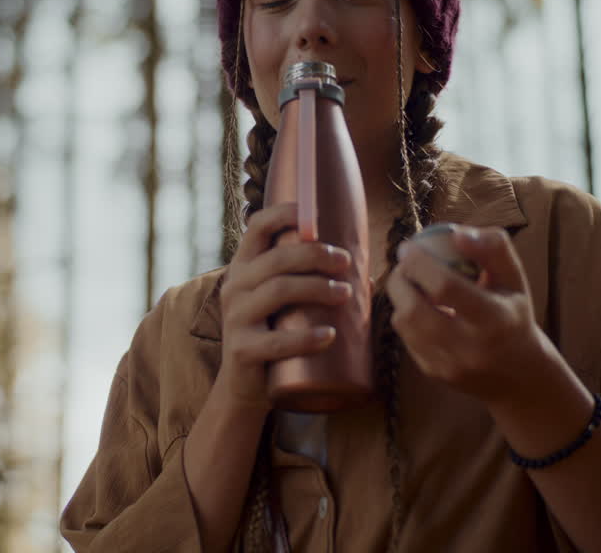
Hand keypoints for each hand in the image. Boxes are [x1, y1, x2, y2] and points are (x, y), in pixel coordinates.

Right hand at [216, 203, 354, 412]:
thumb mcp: (282, 305)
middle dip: (316, 254)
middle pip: (276, 258)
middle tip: (346, 262)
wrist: (244, 388)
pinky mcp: (242, 350)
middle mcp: (235, 287)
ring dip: (318, 288)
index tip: (316, 214)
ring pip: (278, 290)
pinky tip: (330, 336)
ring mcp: (235, 318)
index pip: (258, 228)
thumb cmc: (273, 336)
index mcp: (244, 268)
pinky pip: (277, 341)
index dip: (285, 213)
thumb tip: (365, 275)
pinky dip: (307, 338)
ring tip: (345, 294)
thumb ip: (310, 283)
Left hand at [385, 225, 554, 404]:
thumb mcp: (514, 279)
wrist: (520, 374)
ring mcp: (449, 365)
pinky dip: (406, 318)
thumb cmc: (513, 315)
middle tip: (404, 265)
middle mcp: (470, 347)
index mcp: (494, 319)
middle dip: (400, 280)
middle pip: (413, 309)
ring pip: (404, 324)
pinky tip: (421, 308)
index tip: (409, 247)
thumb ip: (493, 248)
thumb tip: (458, 233)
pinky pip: (405, 339)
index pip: (444, 287)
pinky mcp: (434, 374)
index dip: (419, 263)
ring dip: (400, 298)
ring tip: (412, 284)